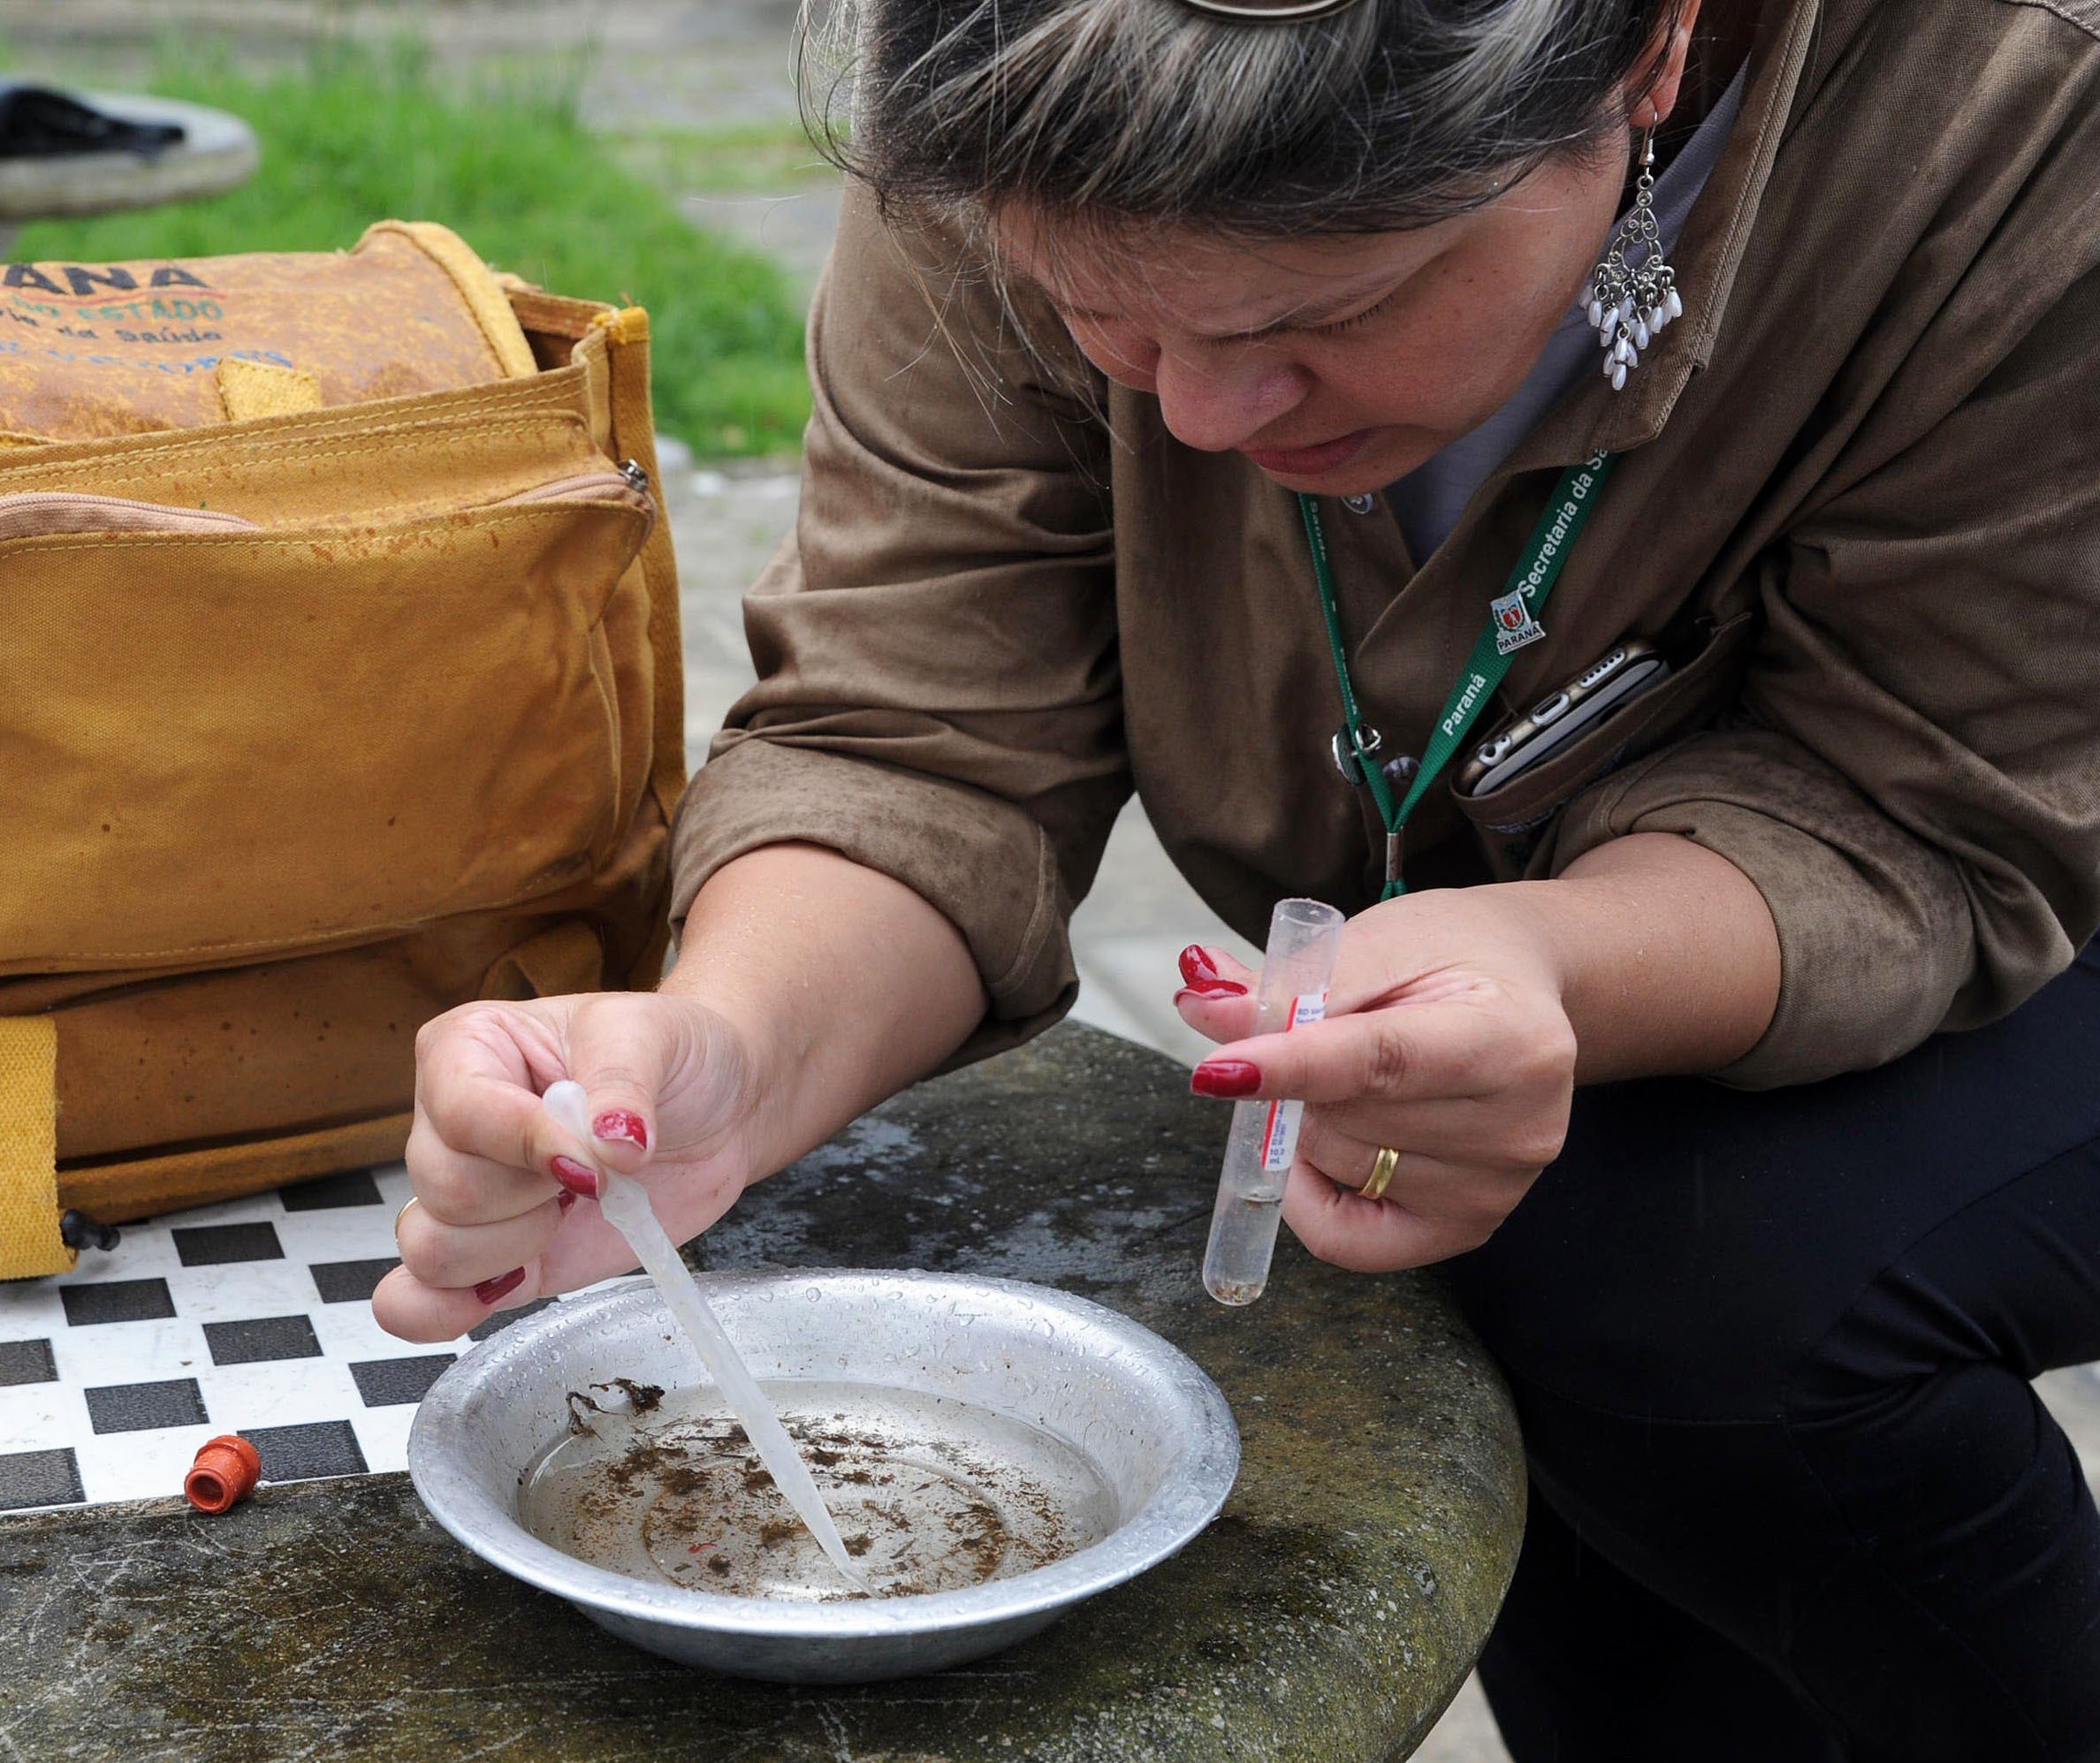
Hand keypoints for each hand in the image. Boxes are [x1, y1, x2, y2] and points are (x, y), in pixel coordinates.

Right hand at [371, 991, 759, 1341]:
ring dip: (517, 1244)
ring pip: (433, 1248)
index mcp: (469, 1047)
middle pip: (446, 1186)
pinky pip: (418, 1301)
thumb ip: (623, 1083)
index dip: (527, 1144)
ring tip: (575, 1205)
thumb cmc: (673, 1056)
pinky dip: (441, 1311)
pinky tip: (501, 1286)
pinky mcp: (497, 1258)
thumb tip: (610, 1143)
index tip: (596, 1159)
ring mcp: (470, 1196)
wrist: (718, 1112)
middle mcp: (449, 1122)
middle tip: (595, 1172)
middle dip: (532, 1193)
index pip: (462, 1111)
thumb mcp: (655, 1037)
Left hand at [1174, 888, 1577, 1271]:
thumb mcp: (1379, 942)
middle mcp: (1517, 1128)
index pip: (1381, 1062)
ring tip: (1349, 1076)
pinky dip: (1309, 1192)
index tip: (1216, 1069)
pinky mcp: (1467, 1228)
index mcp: (1512, 1038)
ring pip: (1335, 1166)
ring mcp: (1495, 1190)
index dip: (1291, 1066)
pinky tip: (1325, 1146)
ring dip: (1309, 1120)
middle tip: (1312, 1033)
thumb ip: (1292, 981)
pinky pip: (1345, 1239)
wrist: (1522, 992)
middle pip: (1345, 1118)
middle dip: (1295, 1076)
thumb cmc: (1452, 958)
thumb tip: (1202, 1006)